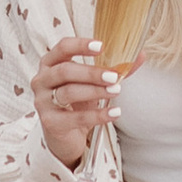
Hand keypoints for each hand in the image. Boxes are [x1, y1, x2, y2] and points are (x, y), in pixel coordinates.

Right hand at [31, 32, 120, 171]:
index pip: (62, 48)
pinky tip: (114, 112)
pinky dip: (97, 115)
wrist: (65, 135)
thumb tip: (140, 55)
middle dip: (92, 73)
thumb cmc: (77, 103)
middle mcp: (41, 80)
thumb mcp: (92, 84)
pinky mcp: (50, 122)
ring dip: (95, 91)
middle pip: (65, 71)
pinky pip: (75, 117)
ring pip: (69, 92)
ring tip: (116, 91)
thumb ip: (114, 69)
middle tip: (114, 76)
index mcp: (50, 64)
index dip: (80, 45)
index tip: (101, 46)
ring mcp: (43, 102)